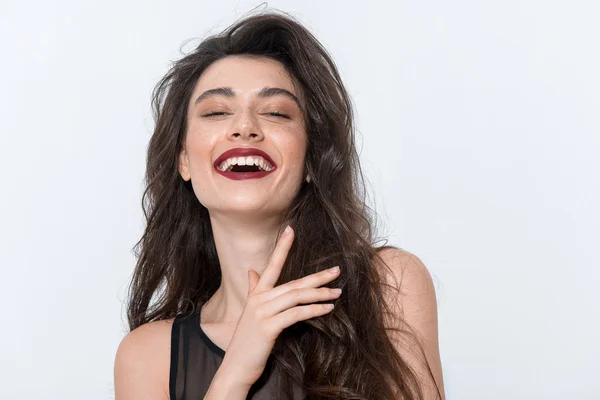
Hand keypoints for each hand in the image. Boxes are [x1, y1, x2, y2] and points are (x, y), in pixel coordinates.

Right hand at [219, 225, 340, 387]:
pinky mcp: (268, 327)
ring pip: (296, 296)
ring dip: (319, 293)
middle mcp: (259, 299)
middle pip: (293, 282)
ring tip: (337, 291)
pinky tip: (327, 308)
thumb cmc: (247, 341)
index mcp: (256, 294)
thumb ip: (252, 289)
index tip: (291, 230)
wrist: (236, 367)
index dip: (281, 247)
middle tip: (336, 270)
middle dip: (316, 276)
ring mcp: (263, 312)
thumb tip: (252, 271)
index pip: (271, 265)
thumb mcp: (249, 312)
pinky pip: (296, 314)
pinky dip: (314, 310)